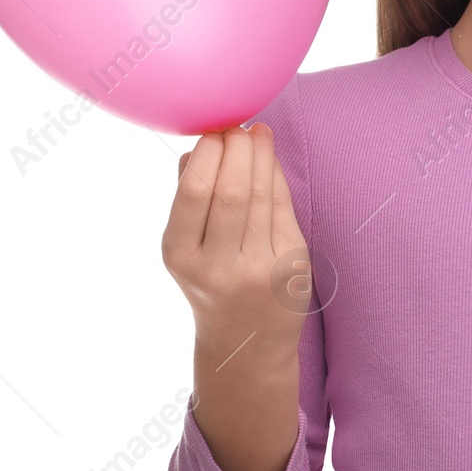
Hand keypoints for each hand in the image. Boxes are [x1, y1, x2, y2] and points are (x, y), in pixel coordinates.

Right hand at [161, 123, 310, 377]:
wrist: (246, 345)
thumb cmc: (211, 284)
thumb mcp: (186, 249)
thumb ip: (188, 200)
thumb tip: (197, 148)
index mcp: (181, 256)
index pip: (195, 192)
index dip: (208, 153)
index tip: (213, 129)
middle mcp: (218, 266)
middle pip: (231, 190)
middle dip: (237, 149)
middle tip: (238, 125)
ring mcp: (258, 268)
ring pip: (262, 197)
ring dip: (261, 157)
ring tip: (257, 132)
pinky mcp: (290, 267)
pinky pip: (284, 211)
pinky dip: (276, 179)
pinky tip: (270, 160)